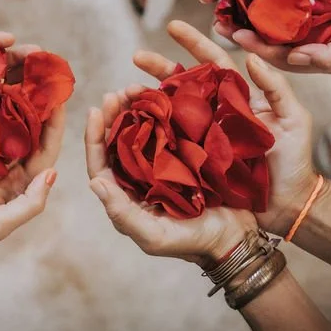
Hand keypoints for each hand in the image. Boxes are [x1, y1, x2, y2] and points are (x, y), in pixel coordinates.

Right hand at [0, 70, 64, 253]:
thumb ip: (30, 204)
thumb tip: (52, 173)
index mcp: (17, 183)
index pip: (44, 148)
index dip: (55, 124)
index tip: (61, 97)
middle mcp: (3, 166)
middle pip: (27, 129)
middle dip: (37, 102)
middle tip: (42, 74)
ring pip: (4, 118)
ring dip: (12, 96)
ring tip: (20, 70)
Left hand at [86, 20, 260, 264]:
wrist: (236, 239)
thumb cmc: (193, 242)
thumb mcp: (155, 236)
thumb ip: (123, 214)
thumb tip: (95, 182)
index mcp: (128, 195)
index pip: (102, 163)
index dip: (94, 137)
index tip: (95, 110)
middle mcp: (141, 177)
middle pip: (119, 141)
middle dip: (114, 115)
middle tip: (117, 93)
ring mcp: (163, 164)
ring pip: (142, 130)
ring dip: (135, 109)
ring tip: (135, 88)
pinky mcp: (185, 155)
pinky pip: (168, 129)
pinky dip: (163, 111)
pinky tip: (163, 95)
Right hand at [88, 21, 317, 242]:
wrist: (288, 205)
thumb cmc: (294, 161)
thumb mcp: (294, 119)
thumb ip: (276, 86)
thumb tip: (250, 57)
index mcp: (237, 96)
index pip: (212, 62)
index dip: (193, 42)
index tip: (172, 25)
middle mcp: (215, 111)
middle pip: (182, 82)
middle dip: (157, 67)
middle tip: (136, 57)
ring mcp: (202, 135)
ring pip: (169, 108)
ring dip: (147, 98)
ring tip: (126, 93)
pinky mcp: (195, 158)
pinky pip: (168, 140)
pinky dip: (149, 130)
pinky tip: (132, 124)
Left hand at [210, 0, 330, 73]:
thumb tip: (297, 59)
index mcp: (319, 54)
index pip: (280, 56)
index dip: (257, 48)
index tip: (235, 35)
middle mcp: (310, 34)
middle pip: (269, 34)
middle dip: (243, 26)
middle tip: (216, 15)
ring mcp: (310, 11)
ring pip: (272, 9)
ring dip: (248, 2)